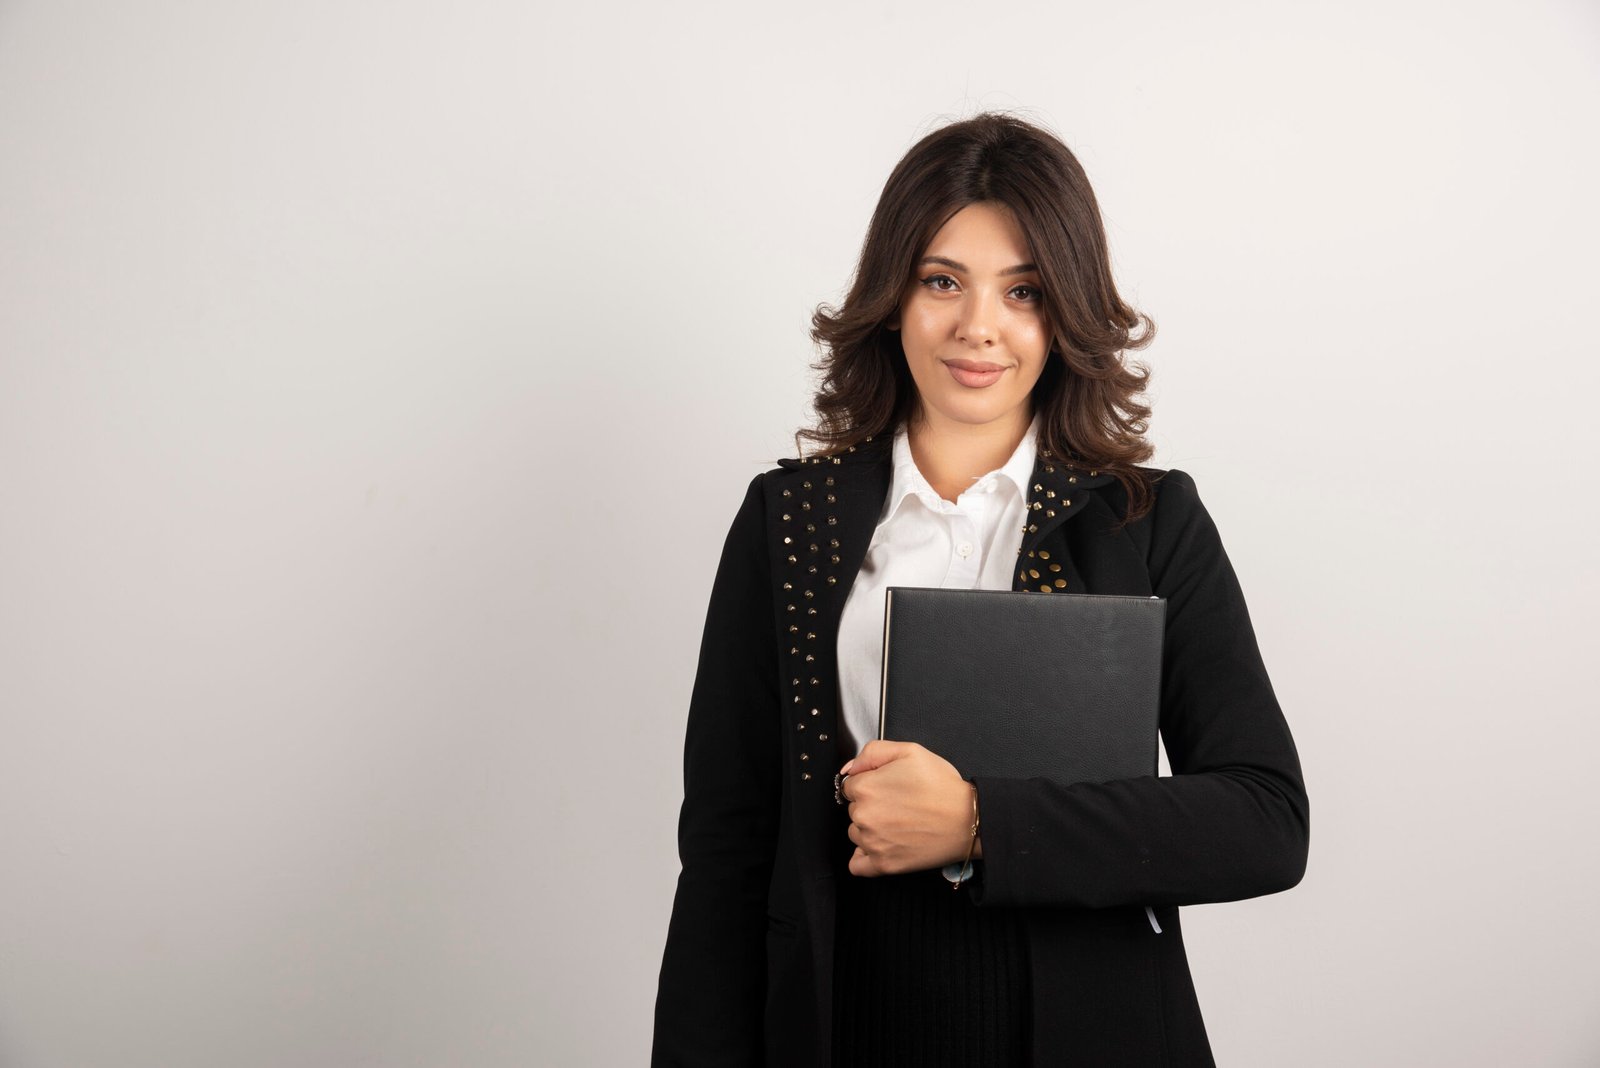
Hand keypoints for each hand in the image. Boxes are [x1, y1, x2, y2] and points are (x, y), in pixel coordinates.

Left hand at [838, 740, 979, 876]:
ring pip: (856, 834)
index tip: (888, 788)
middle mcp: (864, 816)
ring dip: (870, 830)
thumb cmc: (943, 787)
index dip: (870, 784)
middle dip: (871, 806)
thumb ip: (872, 752)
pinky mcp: (883, 864)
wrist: (968, 820)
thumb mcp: (910, 751)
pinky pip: (857, 865)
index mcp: (866, 787)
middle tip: (899, 804)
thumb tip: (850, 768)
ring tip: (898, 824)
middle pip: (853, 810)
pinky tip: (882, 846)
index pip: (850, 785)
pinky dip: (865, 857)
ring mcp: (872, 842)